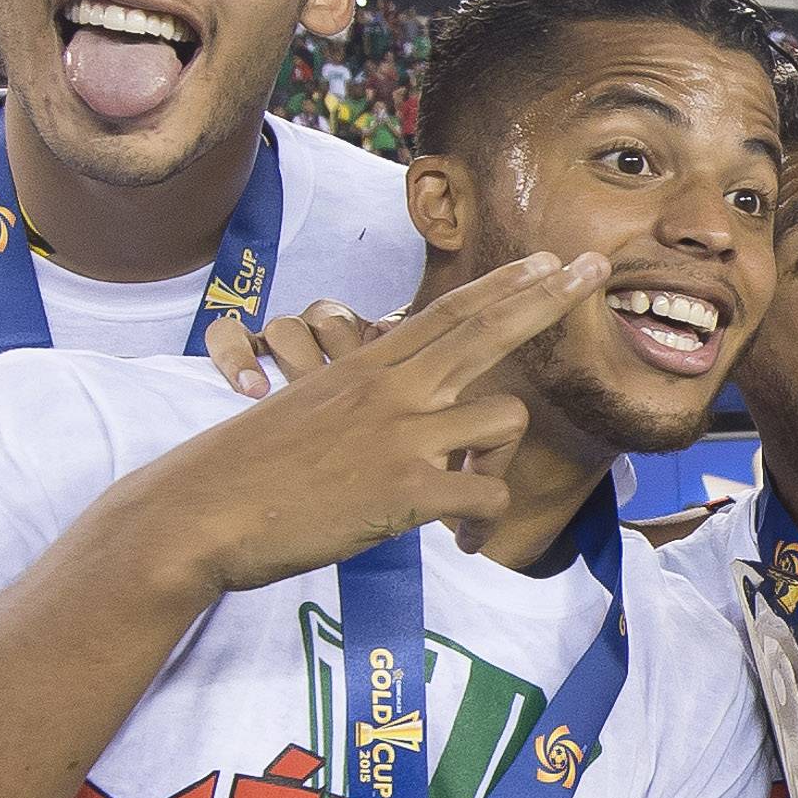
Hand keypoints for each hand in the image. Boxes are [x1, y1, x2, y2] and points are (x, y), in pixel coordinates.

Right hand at [107, 251, 600, 597]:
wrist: (200, 511)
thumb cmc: (249, 471)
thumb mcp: (309, 412)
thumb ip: (366, 404)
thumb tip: (408, 418)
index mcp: (365, 368)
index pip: (449, 313)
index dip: (505, 285)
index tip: (548, 260)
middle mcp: (390, 390)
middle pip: (488, 331)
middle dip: (550, 297)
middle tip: (596, 268)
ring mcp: (401, 438)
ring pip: (506, 420)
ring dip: (504, 458)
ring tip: (468, 493)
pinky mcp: (404, 492)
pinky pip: (487, 495)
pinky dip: (484, 519)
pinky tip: (459, 536)